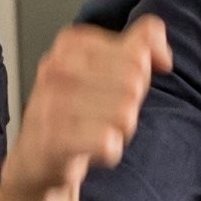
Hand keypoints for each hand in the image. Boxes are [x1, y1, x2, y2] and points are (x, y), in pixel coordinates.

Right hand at [12, 19, 169, 191]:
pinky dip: (109, 151)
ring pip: (124, 114)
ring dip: (120, 130)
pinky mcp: (53, 139)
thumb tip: (163, 55)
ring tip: (96, 131)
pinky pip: (108, 142)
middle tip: (104, 114)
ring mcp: (51, 102)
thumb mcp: (109, 67)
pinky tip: (90, 149)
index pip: (138, 55)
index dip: (138, 77)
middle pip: (134, 84)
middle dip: (129, 105)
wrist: (37, 156)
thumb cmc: (77, 110)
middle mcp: (57, 67)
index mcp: (71, 44)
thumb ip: (142, 45)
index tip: (114, 87)